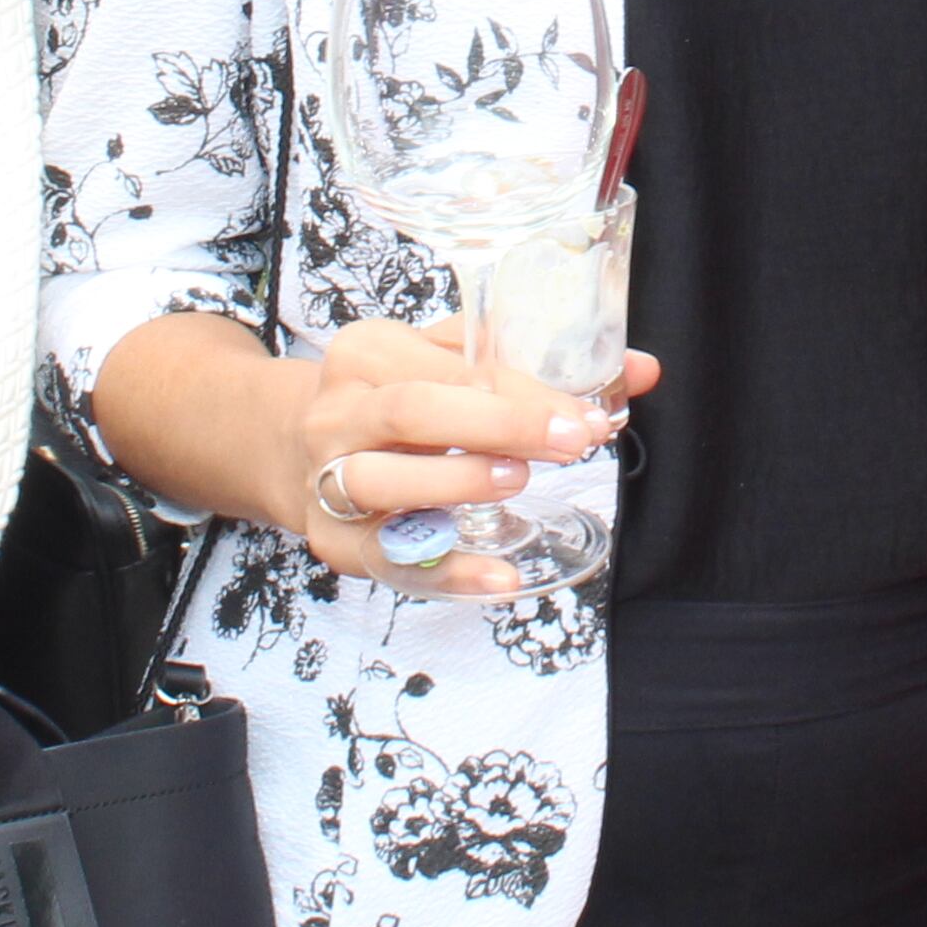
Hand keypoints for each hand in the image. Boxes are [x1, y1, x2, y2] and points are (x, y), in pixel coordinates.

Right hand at [278, 315, 656, 598]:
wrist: (286, 448)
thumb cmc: (388, 400)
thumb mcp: (443, 364)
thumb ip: (533, 365)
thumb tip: (640, 369)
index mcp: (367, 352)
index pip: (453, 366)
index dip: (526, 392)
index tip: (588, 413)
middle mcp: (337, 412)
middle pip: (412, 413)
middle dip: (498, 426)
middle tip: (570, 442)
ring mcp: (326, 479)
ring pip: (381, 480)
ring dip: (457, 482)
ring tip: (519, 482)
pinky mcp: (331, 541)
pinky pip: (387, 559)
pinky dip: (446, 570)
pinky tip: (500, 574)